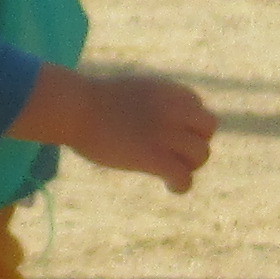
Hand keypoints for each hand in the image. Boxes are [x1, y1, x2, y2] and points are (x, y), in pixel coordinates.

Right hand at [33, 67, 215, 191]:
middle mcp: (174, 110)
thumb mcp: (129, 92)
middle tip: (175, 152)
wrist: (72, 108)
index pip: (196, 106)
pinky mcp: (156, 158)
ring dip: (189, 164)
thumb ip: (150, 103)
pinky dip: (180, 185)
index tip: (171, 132)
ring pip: (201, 154)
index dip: (187, 122)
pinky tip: (170, 187)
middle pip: (207, 128)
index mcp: (166, 91)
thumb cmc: (87, 100)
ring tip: (169, 170)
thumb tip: (151, 121)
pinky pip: (184, 177)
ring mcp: (167, 134)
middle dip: (196, 140)